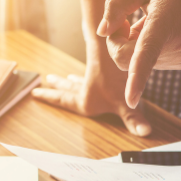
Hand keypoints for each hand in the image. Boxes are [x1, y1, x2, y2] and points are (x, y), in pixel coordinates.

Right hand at [31, 57, 151, 136]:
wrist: (116, 47)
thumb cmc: (117, 79)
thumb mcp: (125, 105)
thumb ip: (134, 120)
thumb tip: (145, 132)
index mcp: (86, 101)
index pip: (63, 101)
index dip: (50, 98)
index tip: (35, 92)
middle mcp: (87, 88)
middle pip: (69, 88)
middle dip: (59, 87)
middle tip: (47, 80)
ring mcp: (94, 75)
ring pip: (79, 78)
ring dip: (72, 79)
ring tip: (64, 76)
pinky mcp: (102, 63)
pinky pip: (92, 70)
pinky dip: (88, 72)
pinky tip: (94, 70)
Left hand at [98, 0, 180, 107]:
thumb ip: (116, 4)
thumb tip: (101, 32)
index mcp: (164, 22)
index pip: (147, 54)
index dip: (137, 80)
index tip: (131, 102)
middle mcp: (175, 45)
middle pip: (128, 60)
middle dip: (117, 43)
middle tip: (123, 19)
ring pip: (138, 62)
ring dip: (134, 44)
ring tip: (151, 18)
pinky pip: (152, 61)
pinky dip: (147, 48)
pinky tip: (163, 28)